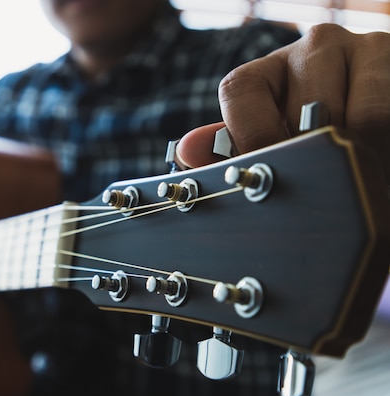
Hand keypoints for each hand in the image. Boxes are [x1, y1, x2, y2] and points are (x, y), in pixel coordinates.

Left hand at [177, 23, 389, 180]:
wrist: (375, 104)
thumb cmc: (311, 130)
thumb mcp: (267, 138)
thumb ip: (230, 146)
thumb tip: (185, 150)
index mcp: (266, 69)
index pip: (239, 91)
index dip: (251, 136)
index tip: (269, 169)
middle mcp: (313, 46)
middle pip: (304, 107)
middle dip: (310, 155)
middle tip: (317, 189)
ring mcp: (361, 46)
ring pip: (355, 116)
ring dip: (350, 156)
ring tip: (349, 181)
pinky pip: (383, 115)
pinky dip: (376, 148)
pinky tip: (370, 163)